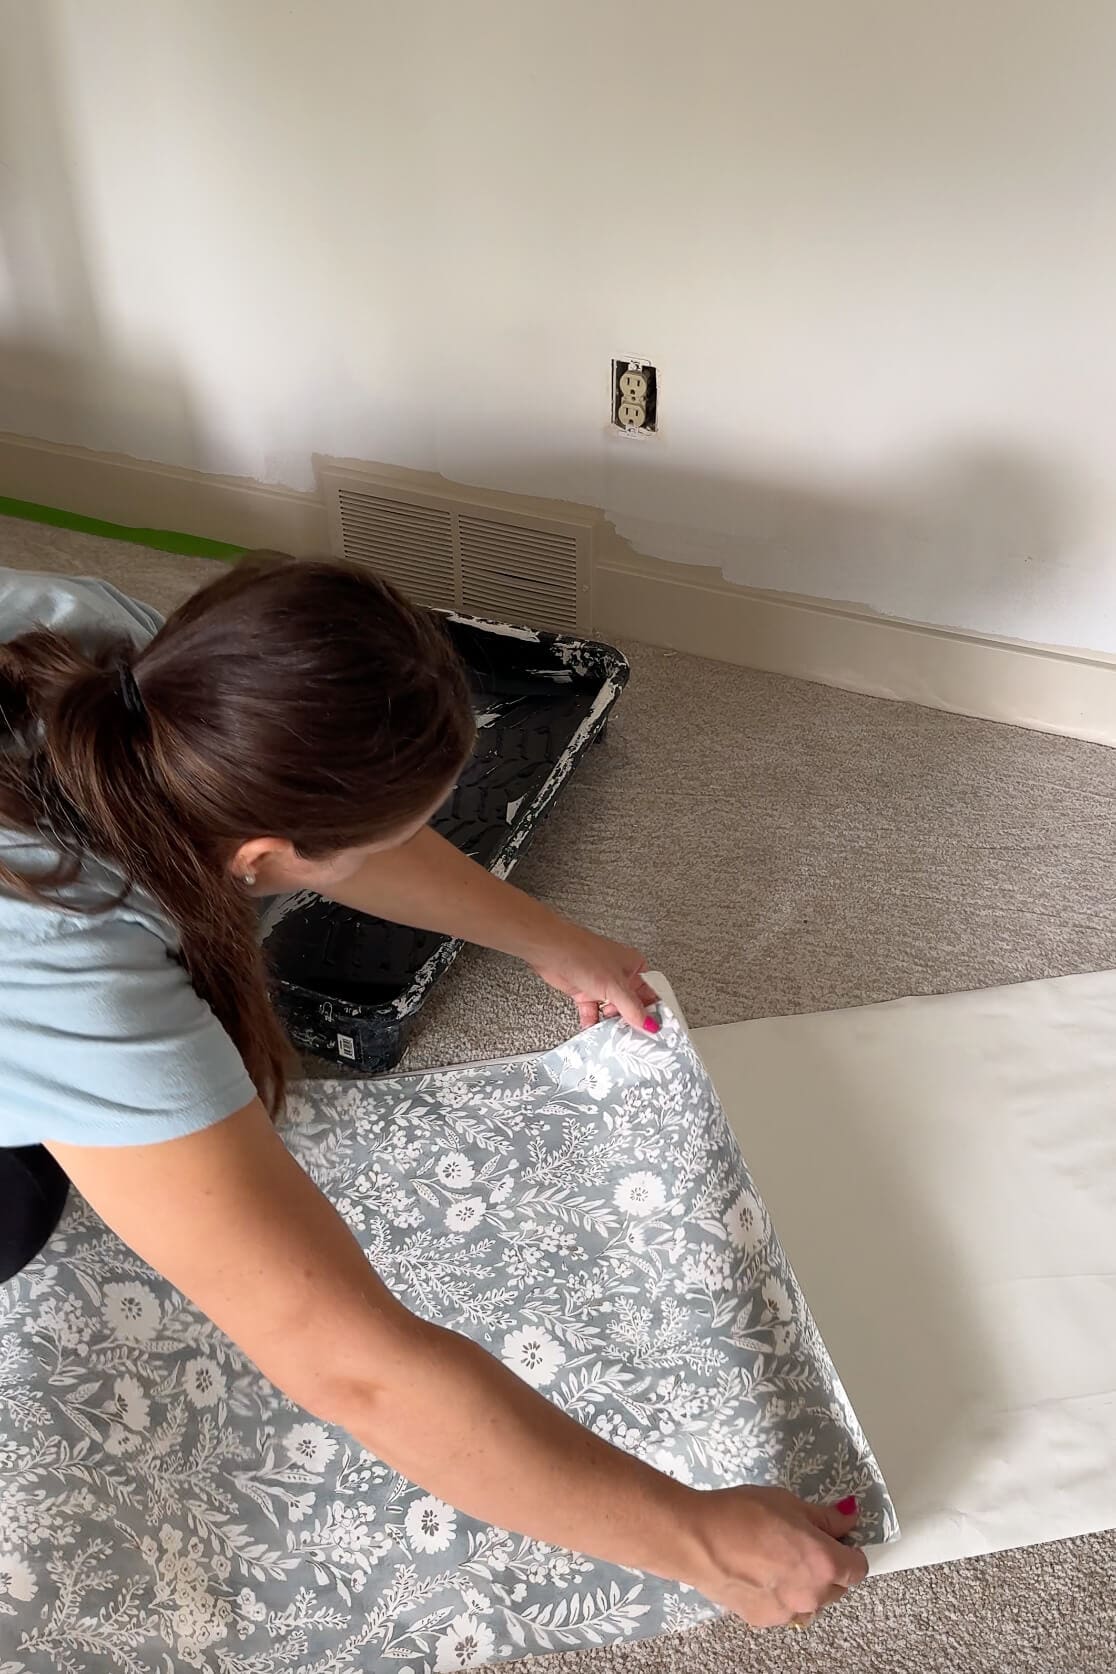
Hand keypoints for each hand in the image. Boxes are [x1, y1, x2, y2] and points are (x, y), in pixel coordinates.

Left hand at [529, 924, 659, 1031]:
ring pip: (612, 1009)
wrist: (550, 952)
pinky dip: (593, 1022)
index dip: (653, 1012)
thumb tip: (650, 1024)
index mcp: (634, 966)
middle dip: (631, 1020)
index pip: (651, 993)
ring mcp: (601, 983)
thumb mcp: (615, 987)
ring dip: (611, 1023)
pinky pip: (593, 1011)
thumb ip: (633, 1009)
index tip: (656, 1030)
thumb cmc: (583, 955)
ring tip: (614, 1036)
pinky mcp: (584, 991)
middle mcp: (619, 975)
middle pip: (631, 1004)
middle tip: (634, 1038)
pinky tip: (594, 1030)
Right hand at [680, 1486, 867, 1628]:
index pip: (858, 1567)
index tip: (836, 1538)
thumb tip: (847, 1518)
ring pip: (809, 1600)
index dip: (849, 1550)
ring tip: (774, 1558)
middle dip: (826, 1567)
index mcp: (825, 1564)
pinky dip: (779, 1594)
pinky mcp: (764, 1620)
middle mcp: (812, 1595)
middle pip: (837, 1587)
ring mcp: (788, 1612)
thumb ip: (824, 1517)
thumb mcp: (788, 1503)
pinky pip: (784, 1608)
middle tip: (800, 1542)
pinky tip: (757, 1572)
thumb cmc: (742, 1514)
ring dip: (803, 1583)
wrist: (697, 1540)